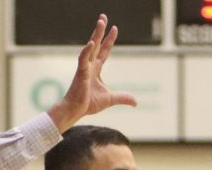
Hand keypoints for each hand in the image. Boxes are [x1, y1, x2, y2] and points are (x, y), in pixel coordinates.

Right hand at [48, 14, 136, 130]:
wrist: (75, 110)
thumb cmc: (88, 104)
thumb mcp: (110, 99)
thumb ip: (122, 97)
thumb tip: (136, 102)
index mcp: (96, 69)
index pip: (104, 51)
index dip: (109, 40)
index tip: (114, 28)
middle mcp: (90, 66)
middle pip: (97, 44)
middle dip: (100, 31)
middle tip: (103, 17)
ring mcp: (84, 68)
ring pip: (91, 47)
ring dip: (96, 34)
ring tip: (100, 22)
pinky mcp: (80, 74)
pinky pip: (83, 60)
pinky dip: (86, 51)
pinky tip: (91, 43)